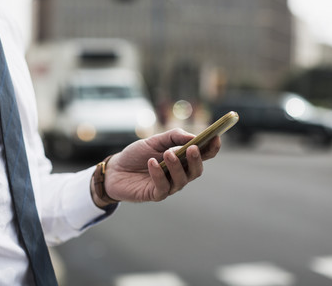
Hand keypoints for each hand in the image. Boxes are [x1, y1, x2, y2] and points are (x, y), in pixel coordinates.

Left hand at [92, 128, 220, 206]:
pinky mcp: (155, 194)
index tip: (216, 138)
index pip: (203, 155)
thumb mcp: (154, 140)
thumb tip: (193, 137)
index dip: (212, 148)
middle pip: (196, 171)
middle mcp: (179, 174)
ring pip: (182, 180)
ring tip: (167, 153)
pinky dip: (158, 174)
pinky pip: (163, 187)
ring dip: (176, 166)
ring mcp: (169, 185)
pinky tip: (151, 163)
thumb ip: (173, 137)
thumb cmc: (137, 154)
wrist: (115, 169)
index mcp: (182, 159)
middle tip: (192, 148)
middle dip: (196, 160)